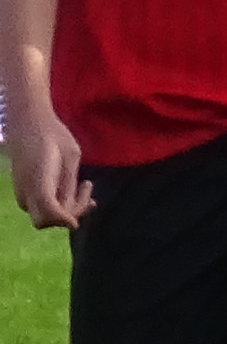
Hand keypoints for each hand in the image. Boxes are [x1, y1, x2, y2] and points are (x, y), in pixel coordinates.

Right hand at [8, 106, 86, 230]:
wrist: (29, 123)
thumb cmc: (54, 135)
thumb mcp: (70, 156)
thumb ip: (69, 185)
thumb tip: (72, 216)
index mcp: (38, 179)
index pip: (49, 212)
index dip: (65, 219)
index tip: (82, 214)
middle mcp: (26, 190)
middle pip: (45, 221)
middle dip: (70, 214)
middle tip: (88, 191)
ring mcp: (22, 191)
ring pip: (43, 215)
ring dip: (67, 208)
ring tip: (86, 185)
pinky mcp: (23, 190)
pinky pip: (41, 206)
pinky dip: (59, 203)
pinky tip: (76, 189)